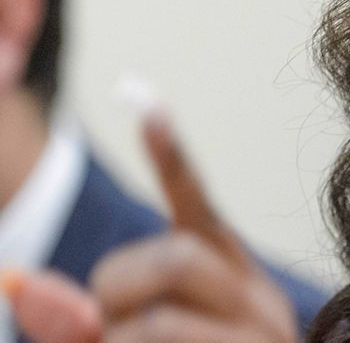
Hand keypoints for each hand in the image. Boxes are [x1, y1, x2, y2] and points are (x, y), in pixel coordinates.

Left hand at [3, 111, 299, 342]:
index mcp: (235, 282)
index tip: (139, 95)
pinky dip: (123, 333)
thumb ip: (78, 322)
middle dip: (114, 291)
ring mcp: (261, 342)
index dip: (169, 154)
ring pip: (157, 322)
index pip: (199, 204)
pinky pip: (164, 337)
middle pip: (171, 260)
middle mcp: (261, 304)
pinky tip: (127, 300)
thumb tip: (22, 286)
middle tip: (107, 330)